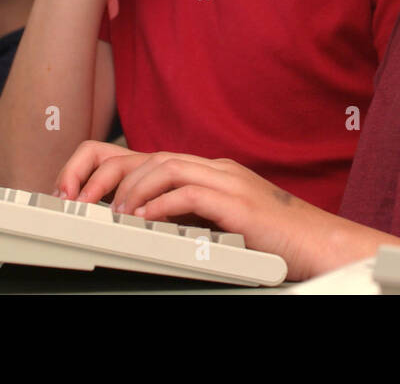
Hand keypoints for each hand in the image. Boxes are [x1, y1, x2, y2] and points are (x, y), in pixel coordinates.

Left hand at [55, 142, 379, 280]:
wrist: (322, 243)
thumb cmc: (276, 240)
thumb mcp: (220, 223)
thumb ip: (188, 216)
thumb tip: (142, 224)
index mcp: (209, 170)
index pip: (147, 155)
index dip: (106, 167)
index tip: (78, 190)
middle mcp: (215, 168)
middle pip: (148, 154)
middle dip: (104, 174)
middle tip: (77, 199)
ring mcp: (228, 181)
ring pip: (164, 166)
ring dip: (128, 189)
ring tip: (108, 212)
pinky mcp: (238, 202)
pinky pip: (190, 193)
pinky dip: (160, 205)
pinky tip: (143, 221)